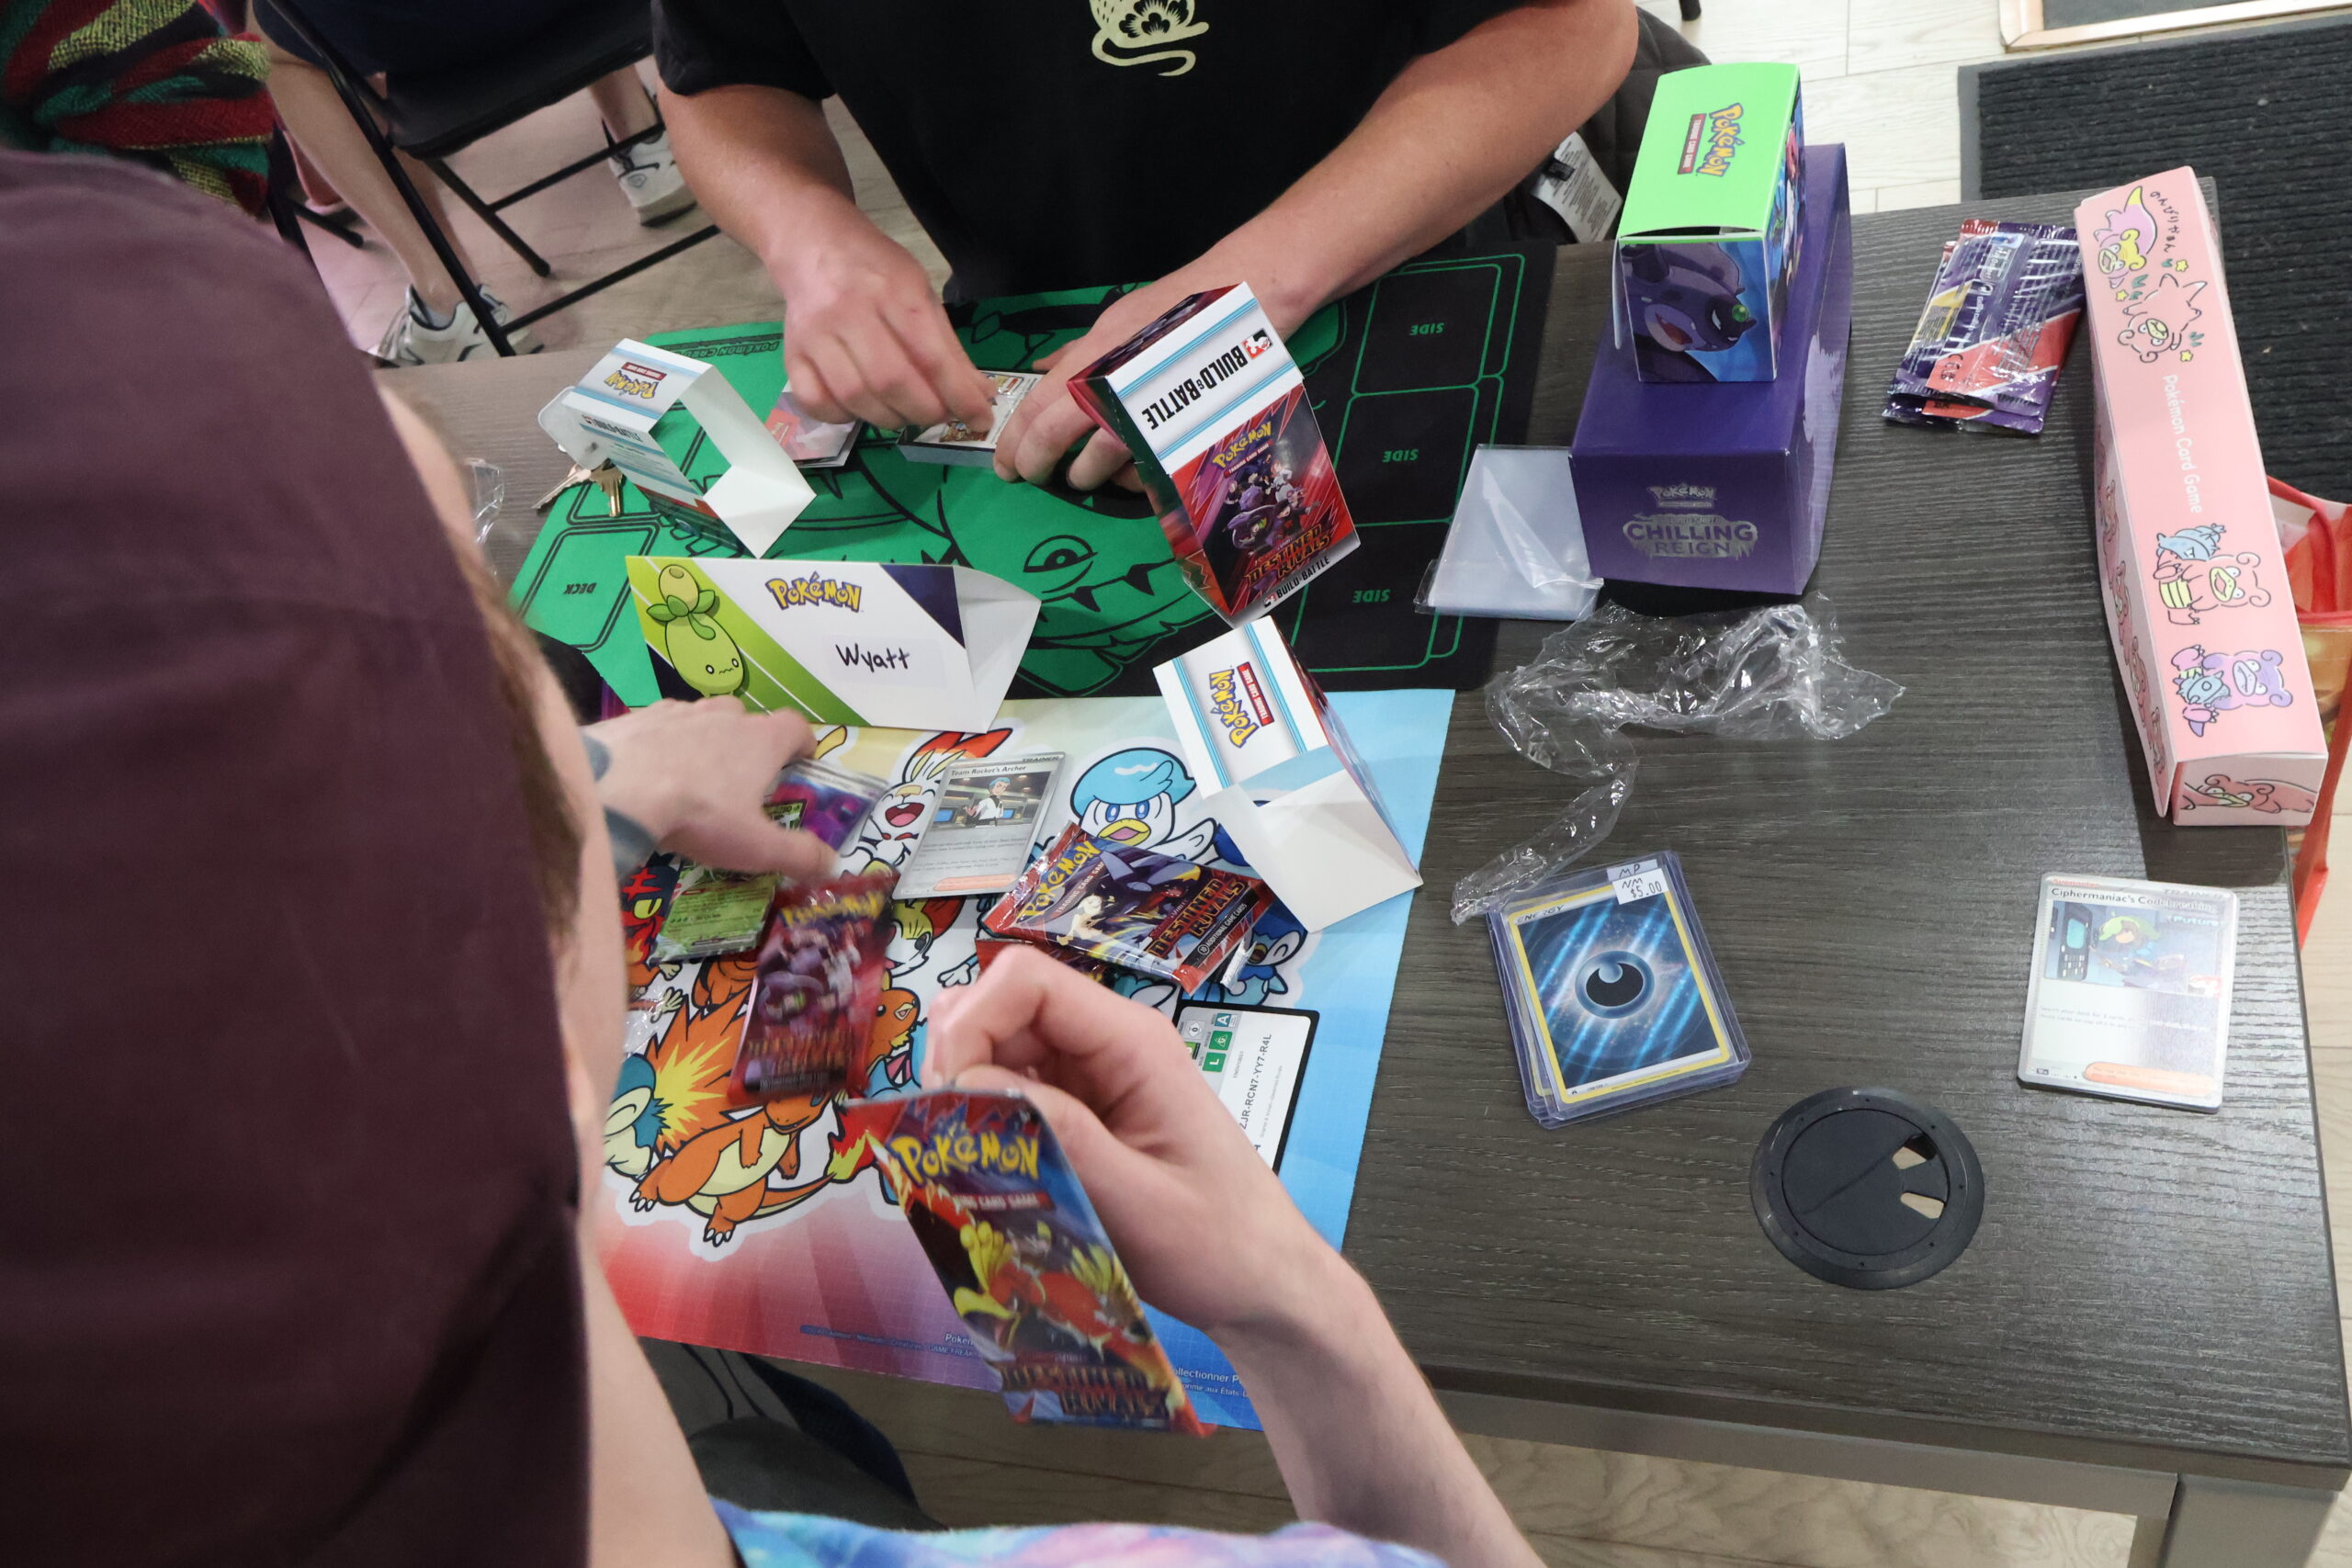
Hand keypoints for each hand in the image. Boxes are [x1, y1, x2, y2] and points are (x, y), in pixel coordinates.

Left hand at [585, 699, 832, 878]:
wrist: (616, 788)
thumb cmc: (699, 814)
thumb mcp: (755, 847)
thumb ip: (799, 855)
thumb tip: (833, 864)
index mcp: (761, 740)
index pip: (796, 727)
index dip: (802, 744)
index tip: (800, 764)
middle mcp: (725, 715)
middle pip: (748, 720)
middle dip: (749, 745)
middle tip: (739, 782)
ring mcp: (679, 710)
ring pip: (703, 718)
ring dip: (706, 740)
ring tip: (692, 777)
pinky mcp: (638, 716)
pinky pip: (660, 725)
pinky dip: (662, 743)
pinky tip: (649, 772)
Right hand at [769, 199, 996, 433]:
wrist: (812, 243)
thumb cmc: (875, 269)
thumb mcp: (921, 292)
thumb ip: (948, 347)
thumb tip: (980, 397)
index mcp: (893, 291)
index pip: (931, 356)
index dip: (959, 396)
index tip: (980, 419)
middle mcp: (849, 311)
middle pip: (891, 381)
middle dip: (925, 411)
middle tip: (939, 415)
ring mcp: (815, 334)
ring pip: (854, 397)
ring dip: (890, 418)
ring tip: (905, 413)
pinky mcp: (792, 353)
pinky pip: (816, 402)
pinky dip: (843, 417)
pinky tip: (862, 409)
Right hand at [921, 945, 1336, 1337]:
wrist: (1260, 1281)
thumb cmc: (1215, 1244)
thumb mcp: (1136, 1202)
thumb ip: (1060, 1139)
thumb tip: (972, 1085)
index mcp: (1132, 1042)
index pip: (1026, 980)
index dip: (973, 1024)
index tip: (951, 1099)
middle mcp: (1107, 1042)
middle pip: (1001, 1006)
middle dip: (959, 1058)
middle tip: (949, 1135)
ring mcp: (1092, 1075)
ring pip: (999, 1046)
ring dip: (967, 1089)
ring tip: (964, 1153)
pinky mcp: (1081, 1111)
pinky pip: (1014, 1088)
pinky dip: (985, 1117)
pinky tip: (985, 1165)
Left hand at [992, 263, 1313, 491]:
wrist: (1248, 301)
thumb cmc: (1183, 307)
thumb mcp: (1120, 319)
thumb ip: (1080, 351)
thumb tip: (1043, 368)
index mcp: (1094, 356)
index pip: (1036, 406)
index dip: (1014, 441)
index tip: (1005, 462)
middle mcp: (1113, 387)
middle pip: (1054, 440)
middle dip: (1036, 465)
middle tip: (1031, 476)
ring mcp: (1146, 416)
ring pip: (1097, 466)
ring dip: (1084, 475)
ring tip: (1082, 475)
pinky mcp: (1177, 437)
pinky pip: (1143, 474)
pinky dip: (1129, 478)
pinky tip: (1128, 472)